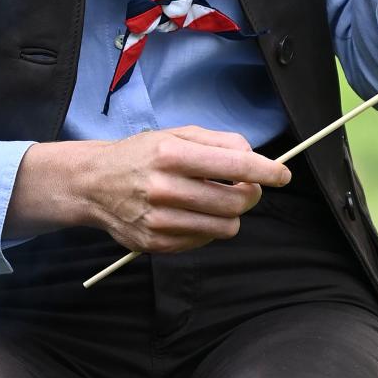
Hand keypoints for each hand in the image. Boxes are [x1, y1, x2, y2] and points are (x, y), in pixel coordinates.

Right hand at [81, 126, 291, 254]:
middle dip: (250, 193)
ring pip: (226, 225)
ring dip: (230, 212)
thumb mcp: (176, 134)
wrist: (94, 183)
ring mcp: (160, 220)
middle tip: (243, 185)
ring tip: (214, 198)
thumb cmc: (141, 155)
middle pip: (236, 200)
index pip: (234, 165)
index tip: (283, 174)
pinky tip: (192, 212)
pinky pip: (205, 240)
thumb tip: (253, 157)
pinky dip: (208, 226)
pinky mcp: (157, 244)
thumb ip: (218, 141)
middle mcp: (165, 188)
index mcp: (171, 154)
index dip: (266, 171)